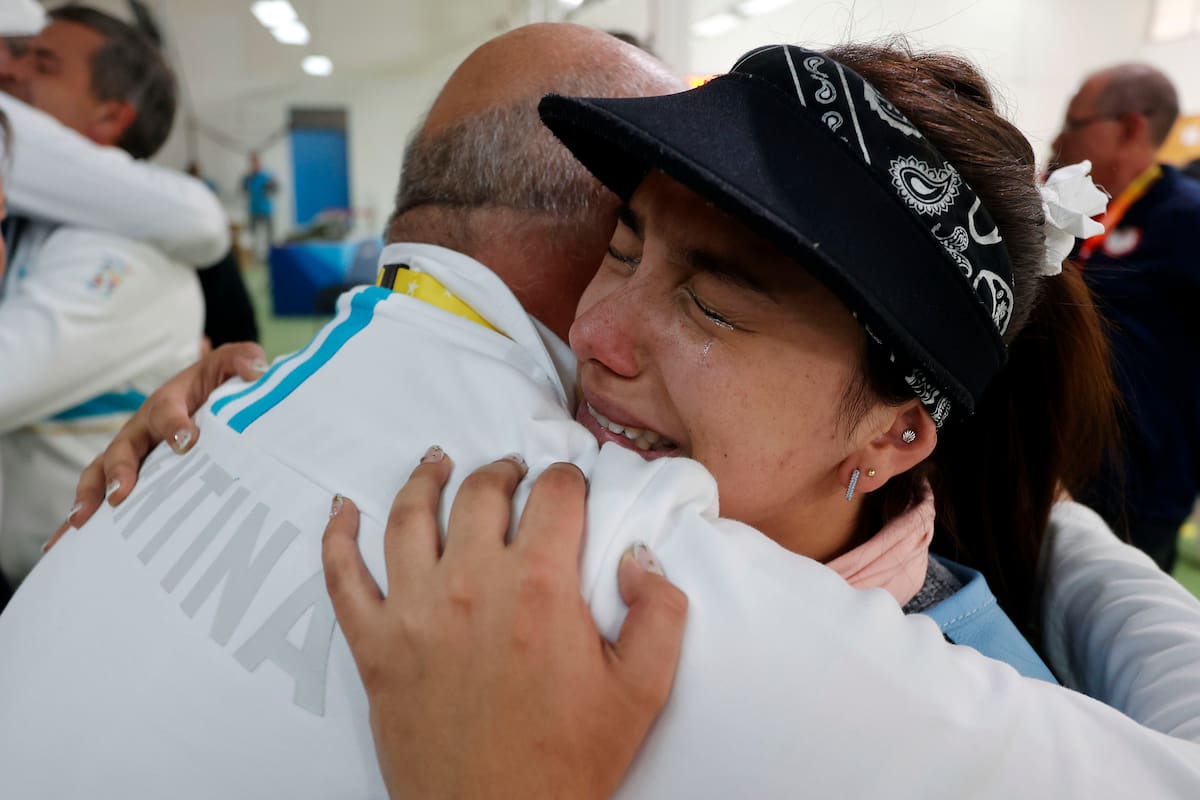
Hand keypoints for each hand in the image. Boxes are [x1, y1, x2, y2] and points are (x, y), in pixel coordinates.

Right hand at [44, 341, 266, 550]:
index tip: (187, 442)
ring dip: (91, 495)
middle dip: (119, 470)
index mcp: (167, 402)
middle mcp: (141, 428)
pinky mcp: (130, 474)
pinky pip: (100, 493)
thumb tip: (256, 369)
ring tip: (82, 521)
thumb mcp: (228, 365)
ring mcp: (131, 453)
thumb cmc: (214, 382)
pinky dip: (82, 515)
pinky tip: (66, 542)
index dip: (175, 426)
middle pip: (123, 447)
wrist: (200, 392)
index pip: (167, 412)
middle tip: (121, 493)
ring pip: (101, 472)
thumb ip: (242, 360)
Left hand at [322, 449, 688, 799]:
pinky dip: (336, 536)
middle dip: (503, 472)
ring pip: (410, 516)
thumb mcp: (642, 691)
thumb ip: (660, 612)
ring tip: (437, 463)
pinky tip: (341, 510)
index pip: (555, 495)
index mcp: (541, 587)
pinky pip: (342, 576)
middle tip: (512, 472)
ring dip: (425, 479)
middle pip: (482, 493)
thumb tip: (639, 558)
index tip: (570, 485)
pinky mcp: (374, 646)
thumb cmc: (567, 761)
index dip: (567, 479)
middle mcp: (472, 583)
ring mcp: (415, 611)